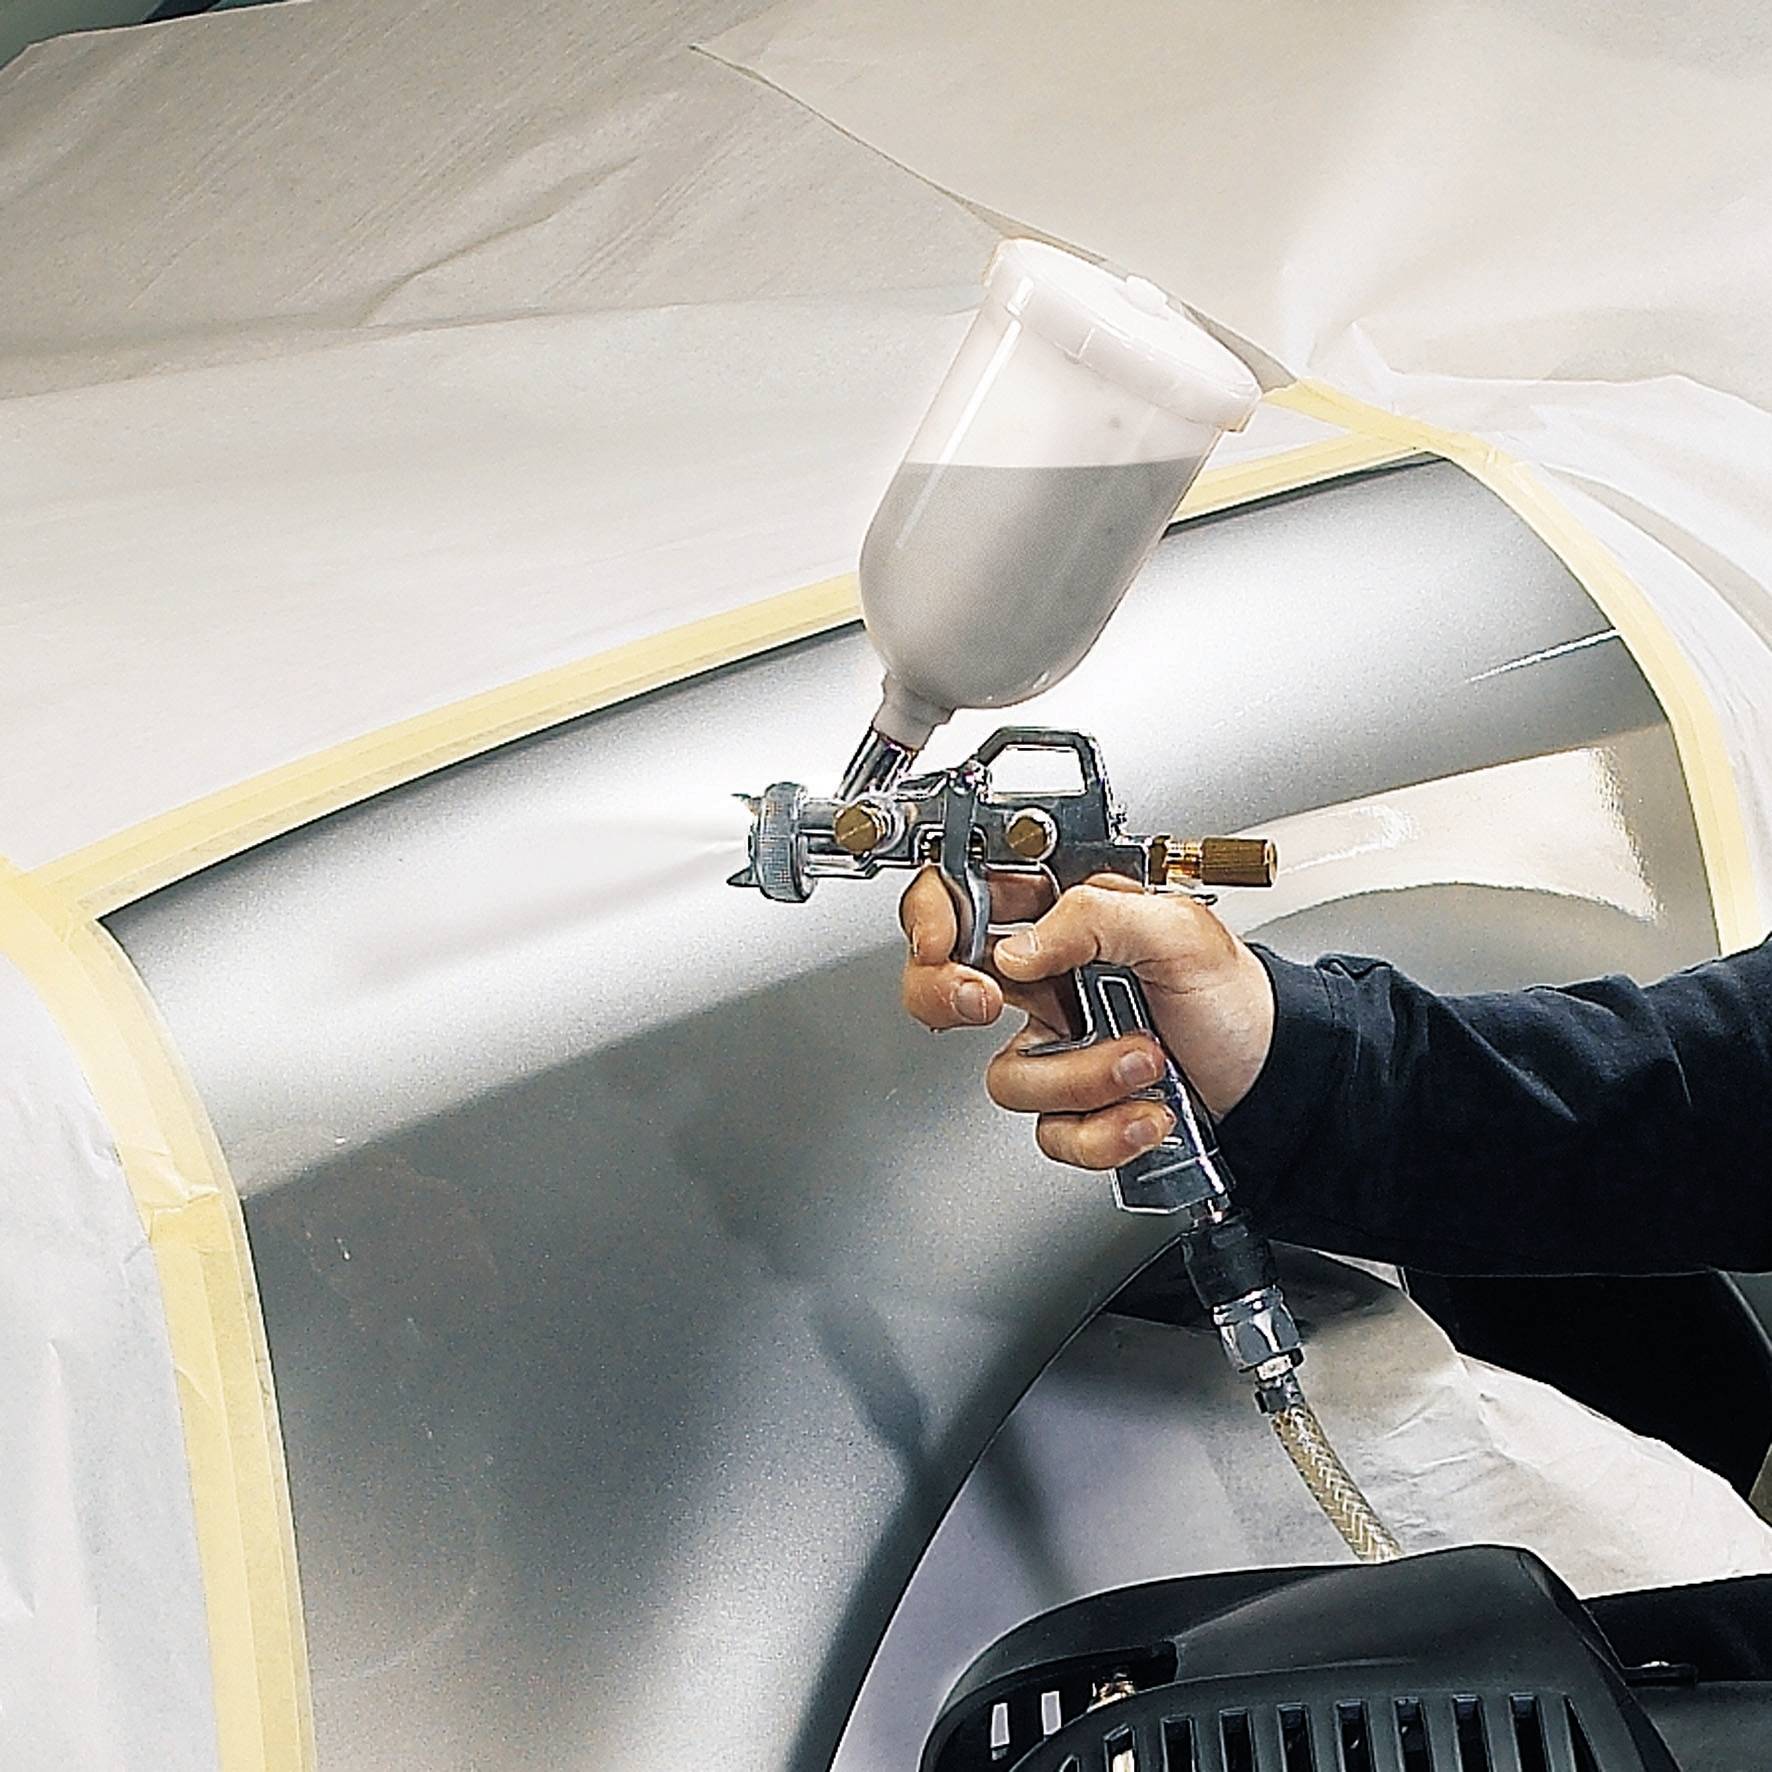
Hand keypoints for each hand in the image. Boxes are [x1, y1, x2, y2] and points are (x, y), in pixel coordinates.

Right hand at [899, 869, 1274, 1169]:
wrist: (1275, 1074)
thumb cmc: (1237, 996)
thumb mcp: (1178, 929)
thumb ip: (1094, 916)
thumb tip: (1018, 947)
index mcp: (1065, 919)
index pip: (968, 896)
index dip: (933, 912)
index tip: (944, 940)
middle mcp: (1049, 980)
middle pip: (943, 984)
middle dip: (951, 997)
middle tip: (989, 1001)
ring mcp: (1058, 1046)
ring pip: (1007, 1075)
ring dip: (1080, 1076)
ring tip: (1146, 1060)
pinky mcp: (1075, 1107)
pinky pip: (1051, 1131)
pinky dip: (1105, 1129)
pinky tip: (1149, 1110)